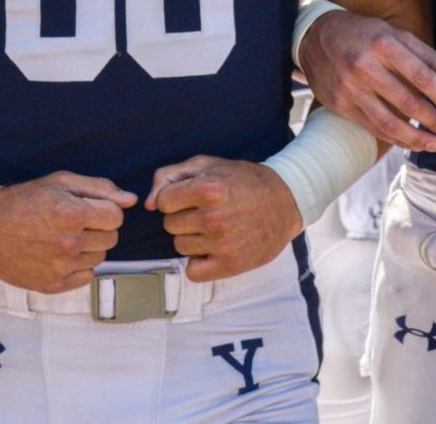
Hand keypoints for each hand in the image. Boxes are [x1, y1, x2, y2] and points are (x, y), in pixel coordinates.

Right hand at [0, 171, 136, 292]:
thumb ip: (100, 188)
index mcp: (71, 214)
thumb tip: (131, 200)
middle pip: (111, 238)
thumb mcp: (60, 182)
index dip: (105, 209)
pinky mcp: (52, 286)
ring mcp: (60, 268)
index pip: (116, 216)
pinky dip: (78, 266)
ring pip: (100, 257)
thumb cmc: (24, 200)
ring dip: (89, 247)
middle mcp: (68, 244)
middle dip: (99, 227)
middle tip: (75, 222)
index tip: (89, 208)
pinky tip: (59, 254)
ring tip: (65, 237)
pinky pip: (86, 276)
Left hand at [146, 156, 302, 282]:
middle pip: (170, 225)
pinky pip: (193, 271)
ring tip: (215, 227)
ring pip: (180, 246)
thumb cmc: (244, 180)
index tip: (190, 196)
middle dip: (183, 217)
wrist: (287, 201)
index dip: (173, 197)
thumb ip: (170, 176)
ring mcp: (222, 244)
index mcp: (208, 189)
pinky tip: (214, 248)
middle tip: (207, 211)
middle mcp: (214, 218)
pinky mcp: (231, 265)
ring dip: (192, 238)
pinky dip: (200, 261)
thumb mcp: (208, 164)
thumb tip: (148, 204)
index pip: (163, 202)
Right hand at [298, 10, 435, 153]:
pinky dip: (393, 138)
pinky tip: (409, 142)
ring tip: (434, 143)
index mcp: (384, 44)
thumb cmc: (365, 35)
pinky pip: (371, 127)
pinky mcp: (339, 104)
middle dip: (432, 120)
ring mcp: (349, 87)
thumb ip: (430, 59)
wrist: (315, 37)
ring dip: (415, 137)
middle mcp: (365, 65)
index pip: (422, 76)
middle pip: (407, 101)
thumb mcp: (397, 36)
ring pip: (388, 121)